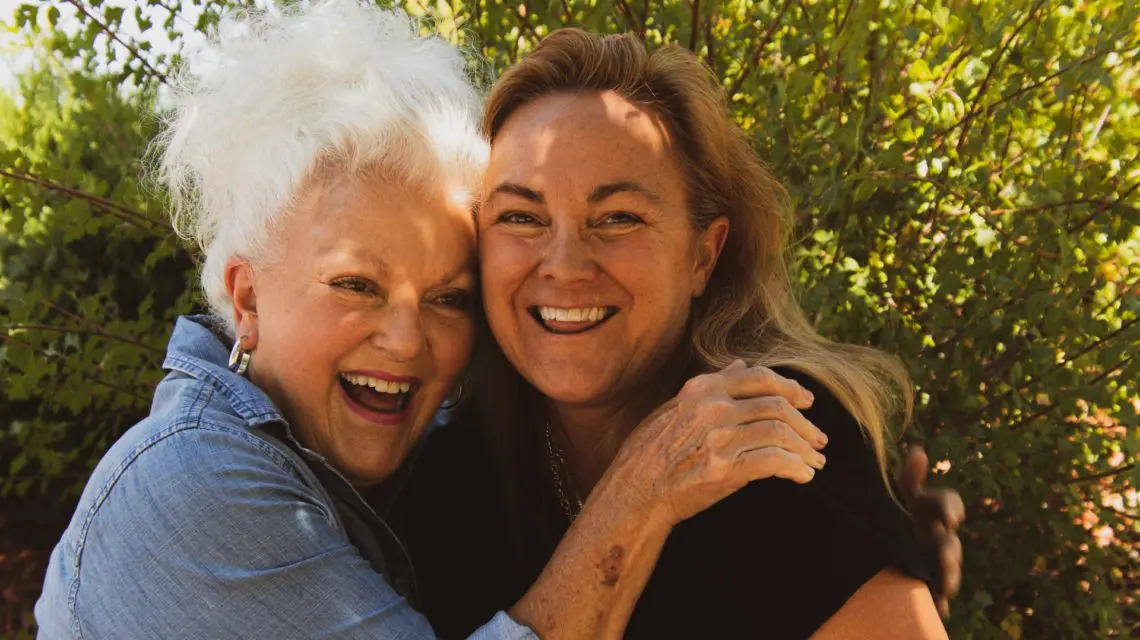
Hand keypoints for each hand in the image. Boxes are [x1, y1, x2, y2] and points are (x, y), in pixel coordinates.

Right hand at [606, 360, 828, 527]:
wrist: (633, 492)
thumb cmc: (649, 452)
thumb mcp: (673, 407)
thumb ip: (709, 385)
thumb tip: (738, 364)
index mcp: (702, 389)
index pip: (760, 377)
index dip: (791, 388)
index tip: (807, 402)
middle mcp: (714, 408)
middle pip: (778, 406)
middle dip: (806, 423)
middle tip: (820, 438)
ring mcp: (720, 438)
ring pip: (781, 433)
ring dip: (805, 448)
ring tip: (815, 461)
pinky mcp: (725, 469)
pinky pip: (774, 462)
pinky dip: (795, 467)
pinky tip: (803, 476)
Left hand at [899, 445, 964, 618]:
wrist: (887, 551)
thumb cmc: (897, 517)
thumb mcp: (901, 498)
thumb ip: (909, 477)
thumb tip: (918, 450)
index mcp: (929, 512)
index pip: (945, 503)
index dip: (949, 508)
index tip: (949, 517)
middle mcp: (938, 537)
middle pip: (950, 544)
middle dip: (949, 550)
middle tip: (945, 555)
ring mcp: (935, 562)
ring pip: (948, 570)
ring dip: (949, 576)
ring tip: (945, 584)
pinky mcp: (929, 584)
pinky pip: (938, 596)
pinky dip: (939, 602)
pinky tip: (938, 607)